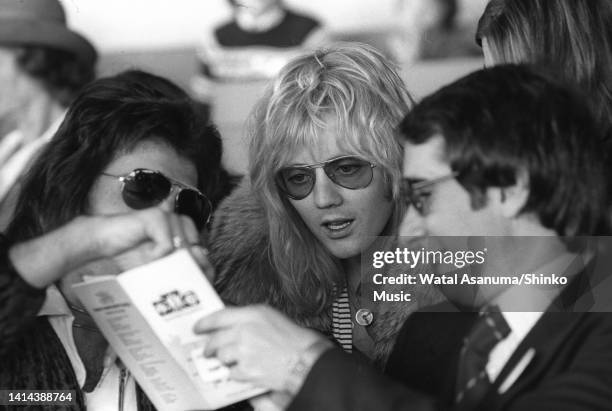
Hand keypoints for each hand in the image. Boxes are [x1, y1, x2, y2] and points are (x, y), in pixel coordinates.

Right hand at [9, 208, 213, 287]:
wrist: (101, 243)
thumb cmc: (131, 256)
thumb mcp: (161, 268)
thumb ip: (182, 270)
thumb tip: (203, 272)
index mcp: (186, 232)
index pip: (205, 256)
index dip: (200, 274)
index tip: (186, 287)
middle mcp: (181, 222)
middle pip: (197, 255)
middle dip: (183, 272)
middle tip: (164, 278)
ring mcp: (170, 217)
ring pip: (183, 251)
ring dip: (166, 265)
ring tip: (151, 265)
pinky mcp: (157, 217)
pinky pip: (166, 246)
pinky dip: (154, 257)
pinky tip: (144, 256)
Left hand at [193, 305, 323, 390]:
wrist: (304, 359)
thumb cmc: (292, 338)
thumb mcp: (269, 316)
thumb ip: (248, 317)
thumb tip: (230, 322)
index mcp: (251, 314)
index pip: (218, 316)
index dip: (204, 323)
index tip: (198, 327)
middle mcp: (244, 331)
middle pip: (215, 339)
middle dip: (209, 347)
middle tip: (208, 350)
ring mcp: (243, 351)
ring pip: (222, 356)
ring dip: (224, 360)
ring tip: (233, 360)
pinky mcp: (246, 370)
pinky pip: (232, 372)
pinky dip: (236, 373)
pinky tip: (246, 369)